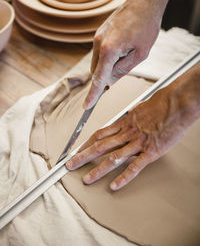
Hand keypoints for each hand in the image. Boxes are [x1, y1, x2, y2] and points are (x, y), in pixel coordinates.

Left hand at [67, 83, 190, 190]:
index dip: (86, 143)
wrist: (176, 104)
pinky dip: (123, 177)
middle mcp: (127, 133)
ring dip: (98, 170)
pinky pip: (134, 167)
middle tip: (71, 165)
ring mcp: (138, 143)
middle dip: (83, 156)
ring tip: (87, 179)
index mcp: (124, 123)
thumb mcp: (140, 107)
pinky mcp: (150, 152)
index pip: (100, 134)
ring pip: (113, 158)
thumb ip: (132, 115)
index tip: (77, 149)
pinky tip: (114, 185)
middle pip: (100, 146)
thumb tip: (128, 116)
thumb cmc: (161, 103)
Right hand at [83, 0, 161, 108]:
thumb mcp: (140, 54)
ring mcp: (97, 37)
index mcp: (109, 49)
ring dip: (108, 66)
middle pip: (96, 71)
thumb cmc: (146, 26)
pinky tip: (122, 48)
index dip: (93, 94)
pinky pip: (99, 52)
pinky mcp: (99, 33)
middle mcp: (99, 42)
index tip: (87, 106)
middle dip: (106, 77)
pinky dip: (107, 57)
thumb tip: (109, 80)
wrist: (144, 1)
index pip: (99, 78)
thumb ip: (122, 70)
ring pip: (97, 62)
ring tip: (128, 52)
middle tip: (123, 69)